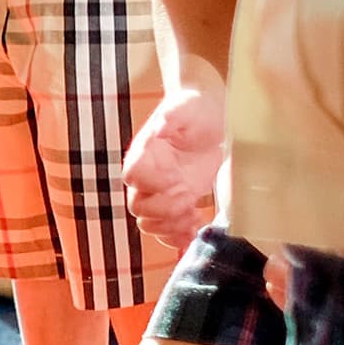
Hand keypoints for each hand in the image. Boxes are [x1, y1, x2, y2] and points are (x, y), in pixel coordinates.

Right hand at [123, 83, 225, 248]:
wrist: (211, 115)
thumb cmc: (195, 108)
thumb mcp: (185, 107)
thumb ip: (171, 116)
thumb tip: (160, 124)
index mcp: (144, 153)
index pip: (133, 177)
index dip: (153, 184)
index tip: (178, 179)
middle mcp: (148, 176)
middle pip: (138, 207)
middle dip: (165, 210)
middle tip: (189, 200)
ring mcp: (162, 192)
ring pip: (150, 223)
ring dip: (172, 227)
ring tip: (195, 216)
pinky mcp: (178, 202)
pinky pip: (168, 230)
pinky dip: (179, 237)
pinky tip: (197, 229)